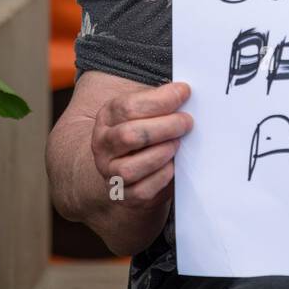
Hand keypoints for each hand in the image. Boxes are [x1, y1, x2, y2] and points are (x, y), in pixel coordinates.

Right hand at [91, 81, 192, 211]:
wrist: (128, 163)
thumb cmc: (143, 128)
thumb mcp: (144, 109)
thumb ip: (159, 101)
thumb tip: (184, 93)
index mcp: (107, 117)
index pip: (128, 107)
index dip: (160, 99)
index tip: (184, 92)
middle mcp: (103, 145)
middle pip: (129, 136)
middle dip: (164, 127)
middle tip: (186, 122)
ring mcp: (110, 172)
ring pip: (131, 168)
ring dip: (161, 153)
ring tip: (177, 143)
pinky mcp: (123, 195)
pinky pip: (142, 190)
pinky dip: (162, 177)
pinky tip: (172, 165)